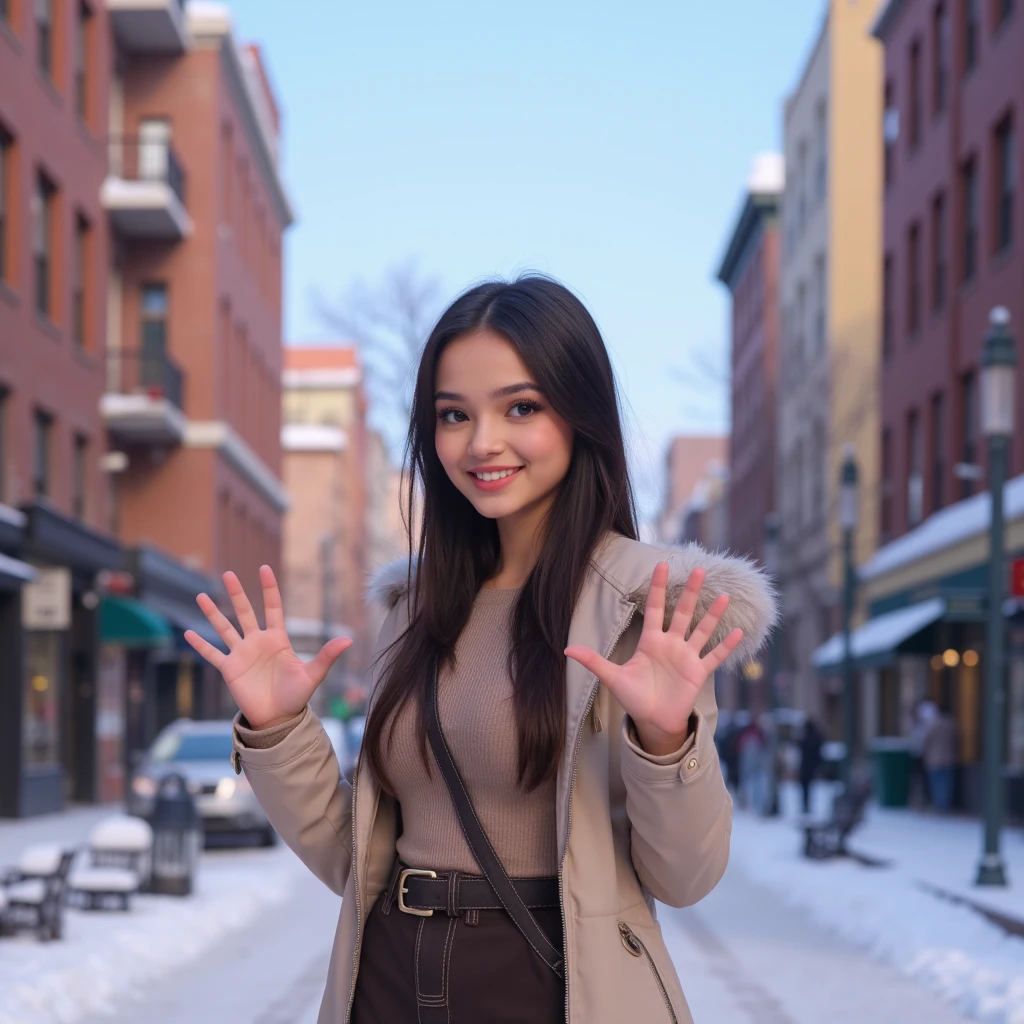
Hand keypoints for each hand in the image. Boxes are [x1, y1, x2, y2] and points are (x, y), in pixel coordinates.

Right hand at [184, 565, 351, 730]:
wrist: (279, 718)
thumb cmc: (296, 696)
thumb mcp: (313, 674)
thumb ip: (327, 655)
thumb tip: (348, 640)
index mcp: (277, 639)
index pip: (273, 608)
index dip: (269, 589)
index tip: (264, 569)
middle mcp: (257, 642)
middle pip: (245, 612)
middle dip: (237, 593)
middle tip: (229, 574)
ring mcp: (242, 654)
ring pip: (225, 628)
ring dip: (213, 613)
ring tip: (201, 595)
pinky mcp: (230, 669)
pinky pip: (213, 654)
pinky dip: (200, 645)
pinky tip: (187, 633)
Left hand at [564, 562, 741, 755]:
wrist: (652, 721)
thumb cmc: (634, 697)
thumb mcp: (612, 678)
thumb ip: (594, 661)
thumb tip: (566, 649)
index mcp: (650, 641)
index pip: (656, 609)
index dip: (659, 588)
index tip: (663, 565)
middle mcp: (671, 644)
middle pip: (682, 613)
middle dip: (690, 592)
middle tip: (699, 569)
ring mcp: (686, 657)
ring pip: (701, 630)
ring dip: (712, 615)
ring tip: (723, 597)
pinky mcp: (698, 673)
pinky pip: (714, 657)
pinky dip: (726, 645)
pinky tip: (738, 632)